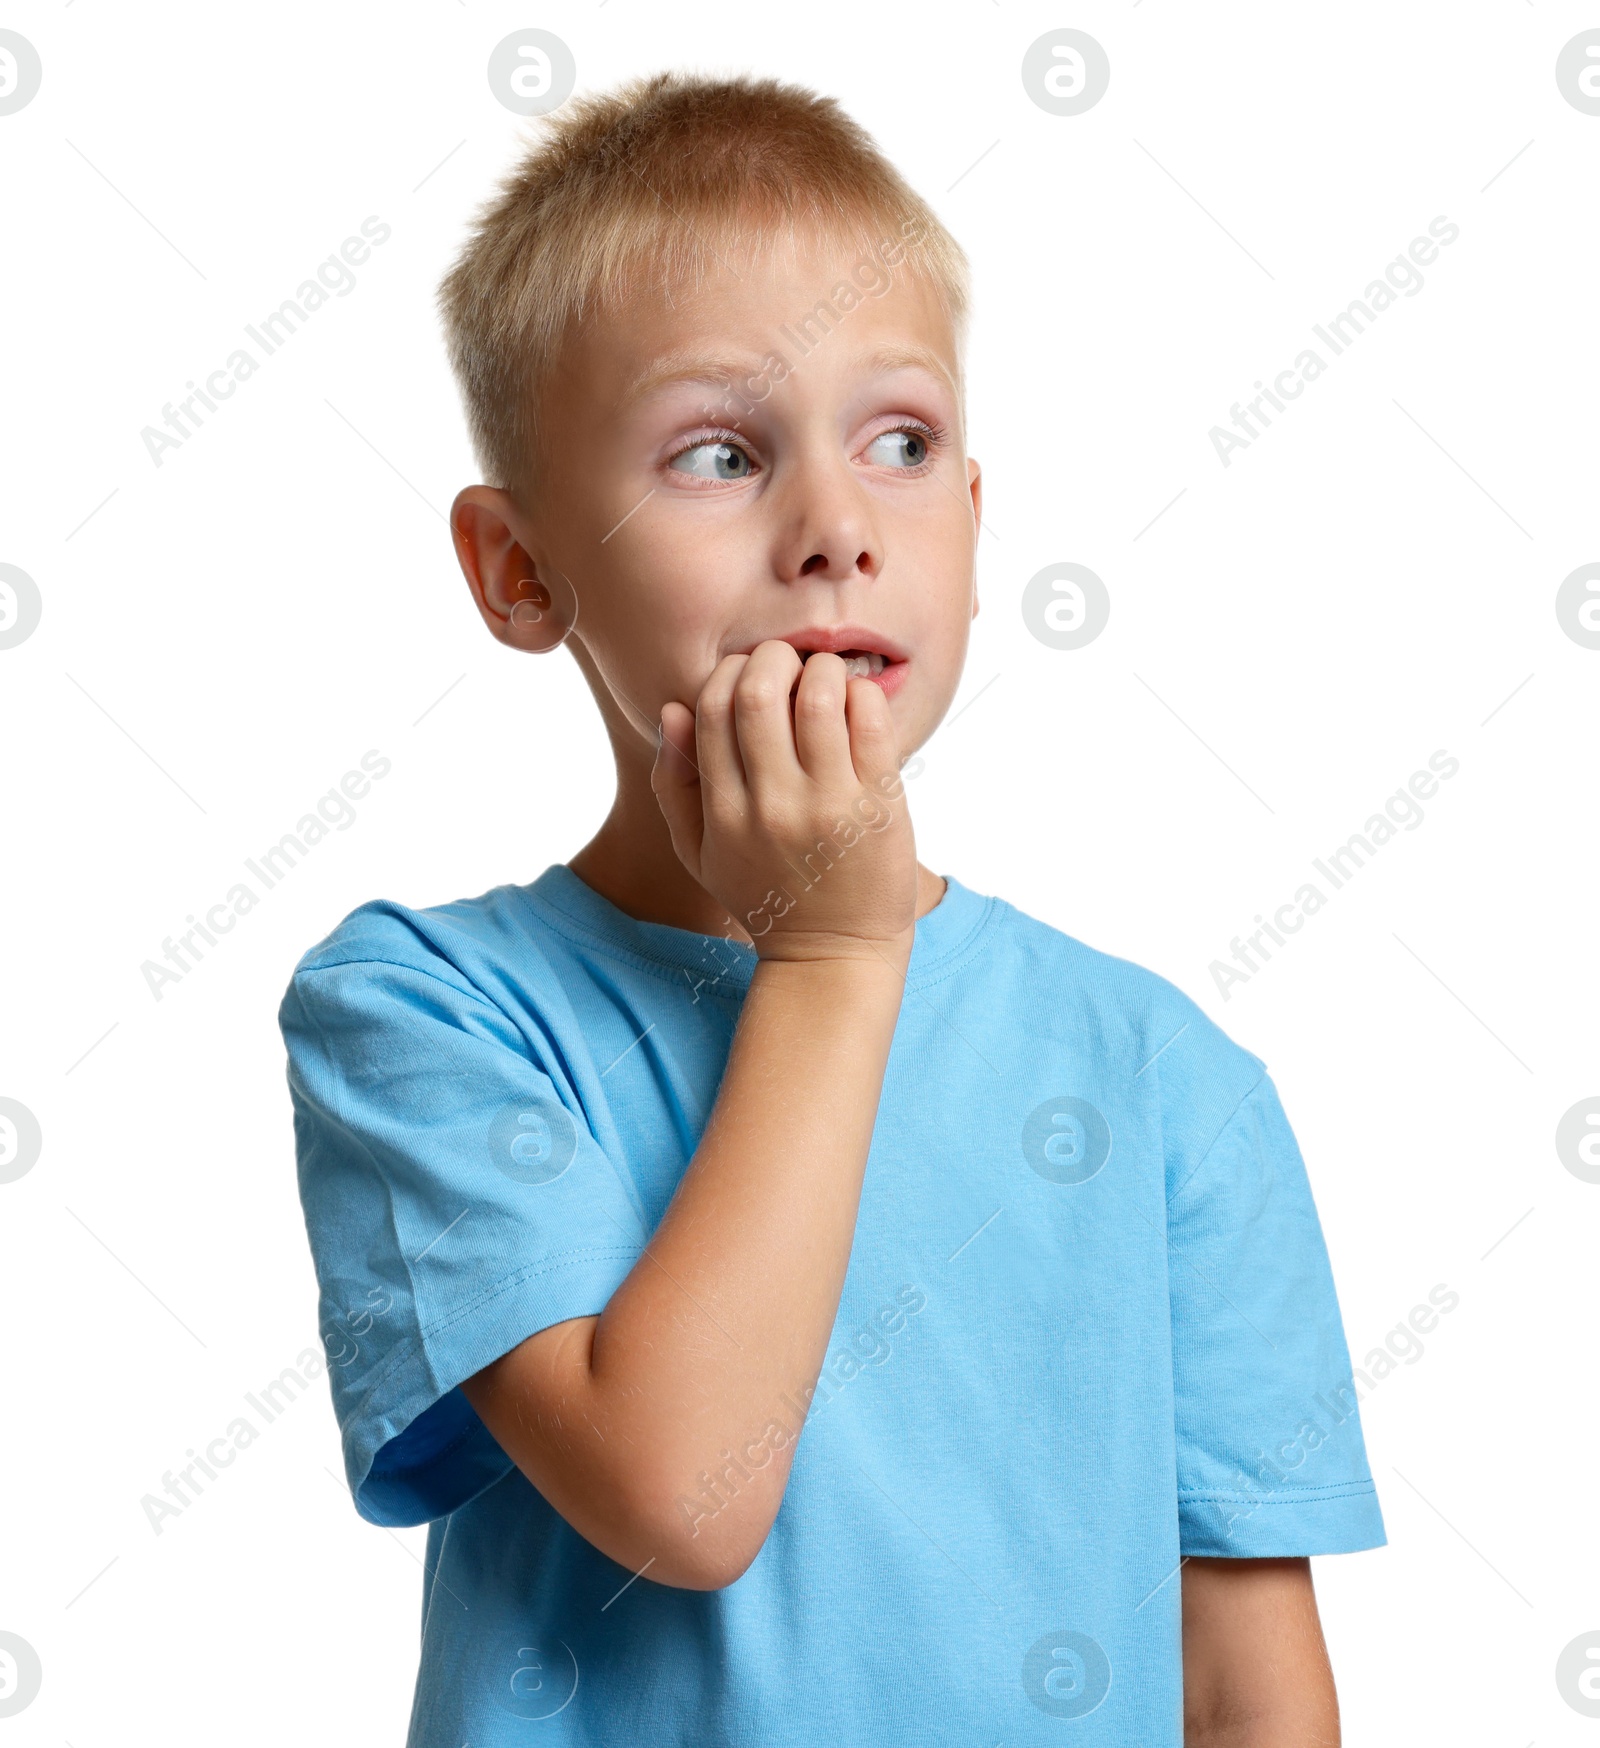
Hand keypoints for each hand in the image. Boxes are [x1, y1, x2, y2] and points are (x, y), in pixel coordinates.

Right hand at [651, 640, 917, 962]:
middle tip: (790, 663)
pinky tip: (858, 703)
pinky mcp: (878, 807)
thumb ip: (673, 783)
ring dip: (822, 670)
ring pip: (819, 698)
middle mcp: (772, 806)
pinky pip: (870, 723)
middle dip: (774, 657)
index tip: (750, 675)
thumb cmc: (765, 894)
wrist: (834, 952)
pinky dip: (863, 694)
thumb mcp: (699, 851)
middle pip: (760, 693)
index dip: (730, 672)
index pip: (711, 708)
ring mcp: (828, 806)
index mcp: (724, 811)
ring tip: (827, 678)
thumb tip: (673, 709)